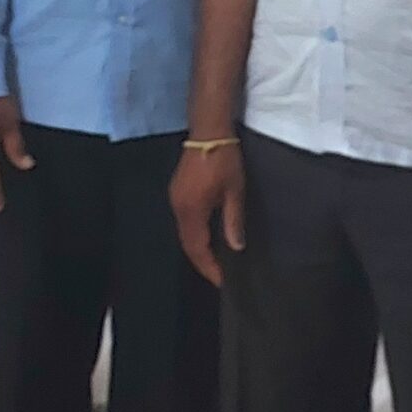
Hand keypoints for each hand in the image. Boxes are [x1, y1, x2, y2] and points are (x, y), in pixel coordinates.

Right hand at [169, 142, 244, 286]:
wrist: (208, 129)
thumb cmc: (224, 159)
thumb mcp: (234, 190)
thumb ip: (233, 220)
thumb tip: (236, 247)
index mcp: (191, 209)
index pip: (197, 248)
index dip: (209, 266)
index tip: (222, 281)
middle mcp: (178, 208)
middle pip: (187, 244)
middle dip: (203, 262)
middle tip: (220, 276)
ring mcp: (175, 199)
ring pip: (184, 234)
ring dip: (198, 249)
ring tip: (216, 261)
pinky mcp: (177, 192)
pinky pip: (184, 222)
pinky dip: (195, 235)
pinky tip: (208, 238)